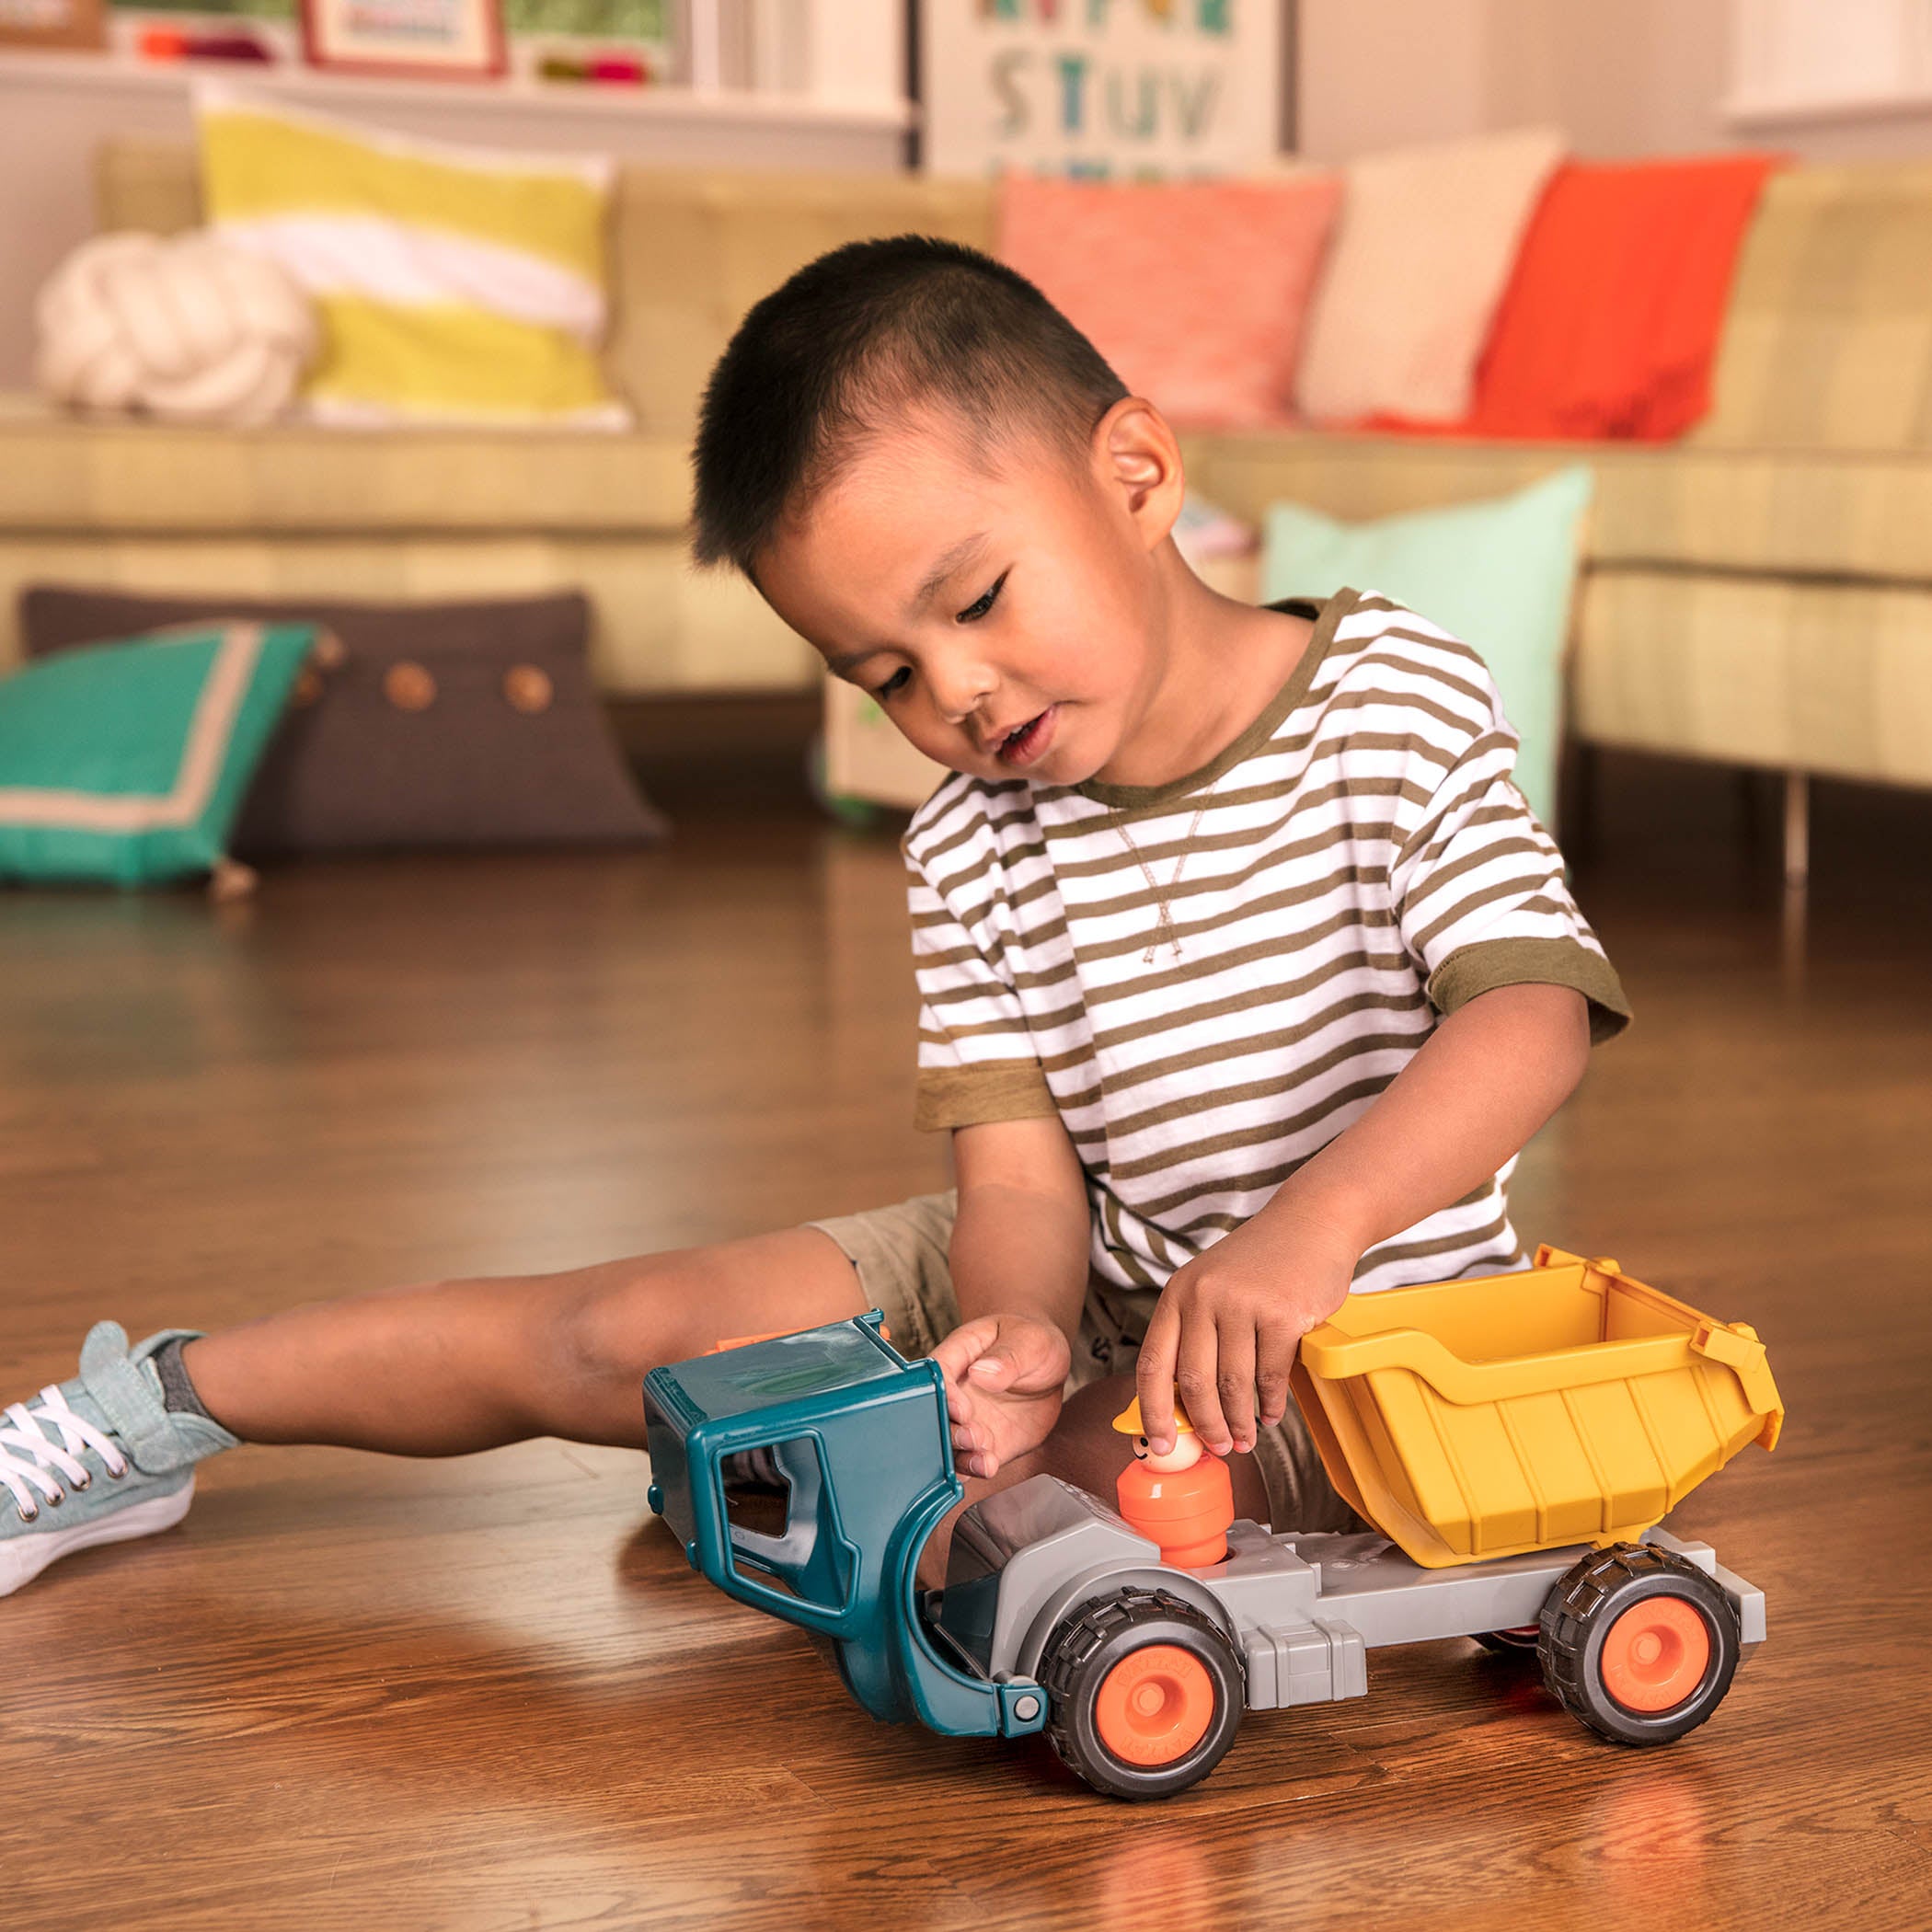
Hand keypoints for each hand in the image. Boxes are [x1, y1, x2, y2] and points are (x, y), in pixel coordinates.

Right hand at [930, 1312, 1070, 1479]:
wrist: (1048, 1366)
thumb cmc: (1032, 1341)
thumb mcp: (1029, 1341)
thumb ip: (1007, 1358)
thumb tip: (982, 1372)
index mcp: (959, 1354)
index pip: (939, 1374)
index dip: (946, 1394)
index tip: (962, 1409)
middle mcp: (957, 1391)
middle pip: (937, 1414)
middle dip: (950, 1430)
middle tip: (971, 1435)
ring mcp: (969, 1419)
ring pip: (951, 1442)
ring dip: (960, 1454)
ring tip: (982, 1457)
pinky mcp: (986, 1442)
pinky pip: (973, 1459)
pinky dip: (976, 1467)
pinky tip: (987, 1467)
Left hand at [1135, 1207, 1358, 1458]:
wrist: (1311, 1222)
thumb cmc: (1260, 1264)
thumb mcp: (1211, 1286)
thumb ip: (1195, 1334)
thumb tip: (1184, 1406)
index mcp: (1178, 1294)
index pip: (1153, 1363)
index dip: (1152, 1411)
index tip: (1159, 1445)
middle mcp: (1203, 1296)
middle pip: (1194, 1383)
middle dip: (1206, 1425)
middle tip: (1217, 1447)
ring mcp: (1243, 1304)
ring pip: (1233, 1385)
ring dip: (1239, 1422)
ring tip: (1245, 1440)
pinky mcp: (1283, 1315)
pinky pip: (1271, 1376)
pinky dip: (1270, 1404)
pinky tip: (1270, 1415)